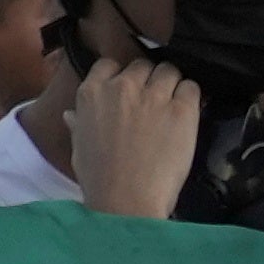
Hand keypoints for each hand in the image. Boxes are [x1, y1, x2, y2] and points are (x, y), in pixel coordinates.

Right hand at [54, 54, 204, 223]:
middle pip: (143, 65)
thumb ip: (79, 124)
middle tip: (153, 101)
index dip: (121, 76)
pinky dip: (190, 97)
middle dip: (148, 80)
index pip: (109, 64)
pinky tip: (187, 115)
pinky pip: (191, 88)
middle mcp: (123, 86)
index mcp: (92, 93)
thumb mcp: (79, 148)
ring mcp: (154, 95)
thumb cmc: (98, 179)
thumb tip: (71, 115)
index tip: (127, 90)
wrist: (127, 200)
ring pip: (170, 71)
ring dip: (171, 85)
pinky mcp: (182, 108)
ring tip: (173, 106)